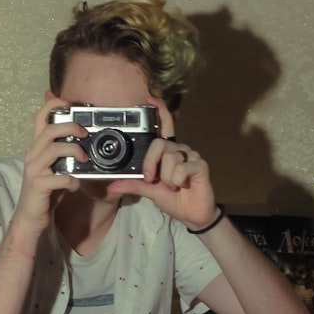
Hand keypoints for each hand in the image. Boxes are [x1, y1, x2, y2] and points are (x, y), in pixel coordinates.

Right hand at [14, 97, 88, 235]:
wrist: (30, 218)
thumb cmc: (46, 192)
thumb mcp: (54, 167)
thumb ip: (63, 152)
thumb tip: (83, 138)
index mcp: (37, 147)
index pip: (40, 116)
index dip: (54, 104)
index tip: (72, 105)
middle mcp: (32, 154)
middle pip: (50, 130)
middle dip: (71, 127)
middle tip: (85, 134)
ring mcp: (34, 170)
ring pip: (54, 149)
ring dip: (74, 151)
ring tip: (85, 159)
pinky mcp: (38, 185)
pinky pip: (59, 177)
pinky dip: (71, 180)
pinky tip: (75, 185)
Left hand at [108, 97, 217, 228]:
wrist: (191, 215)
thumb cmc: (173, 199)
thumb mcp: (149, 191)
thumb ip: (133, 184)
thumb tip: (112, 187)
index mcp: (167, 152)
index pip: (165, 127)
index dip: (160, 111)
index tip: (149, 99)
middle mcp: (179, 150)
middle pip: (159, 144)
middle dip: (151, 164)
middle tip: (153, 179)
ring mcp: (191, 156)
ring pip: (170, 158)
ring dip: (167, 178)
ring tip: (173, 186)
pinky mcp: (201, 165)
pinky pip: (182, 168)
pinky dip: (178, 180)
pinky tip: (183, 185)